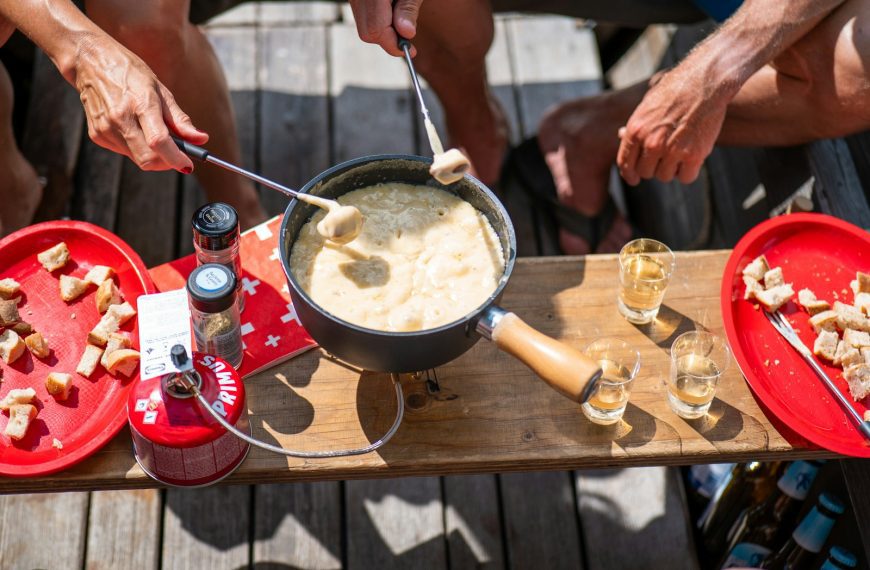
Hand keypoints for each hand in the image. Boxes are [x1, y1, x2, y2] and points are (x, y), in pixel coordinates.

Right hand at [74, 38, 206, 172]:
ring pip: (137, 159)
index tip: (188, 165)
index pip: (159, 142)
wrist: (90, 62)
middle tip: (177, 155)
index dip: (176, 158)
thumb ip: (180, 120)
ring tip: (153, 133)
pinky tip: (135, 129)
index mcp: (140, 104)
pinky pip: (124, 152)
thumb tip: (201, 139)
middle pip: (147, 159)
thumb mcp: (161, 90)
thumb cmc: (130, 73)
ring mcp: (105, 128)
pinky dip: (136, 148)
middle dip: (166, 162)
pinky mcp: (97, 135)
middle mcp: (120, 119)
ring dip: (152, 155)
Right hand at [348, 0, 423, 56]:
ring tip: (400, 18)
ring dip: (383, 30)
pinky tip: (390, 11)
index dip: (393, 44)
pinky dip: (378, 20)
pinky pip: (362, 15)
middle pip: (367, 32)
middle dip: (388, 39)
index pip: (376, 29)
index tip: (411, 50)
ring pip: (364, 26)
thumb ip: (408, 9)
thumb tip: (407, 34)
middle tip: (407, 37)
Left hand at [616, 67, 728, 185]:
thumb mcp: (647, 105)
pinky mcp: (693, 154)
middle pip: (646, 173)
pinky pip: (686, 178)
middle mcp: (651, 142)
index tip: (634, 179)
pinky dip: (689, 172)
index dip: (629, 175)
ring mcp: (672, 150)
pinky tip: (692, 158)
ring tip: (681, 150)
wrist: (704, 81)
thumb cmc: (675, 91)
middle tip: (666, 155)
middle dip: (654, 167)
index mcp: (636, 130)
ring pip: (665, 177)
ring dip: (672, 168)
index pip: (625, 164)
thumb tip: (620, 135)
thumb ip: (636, 124)